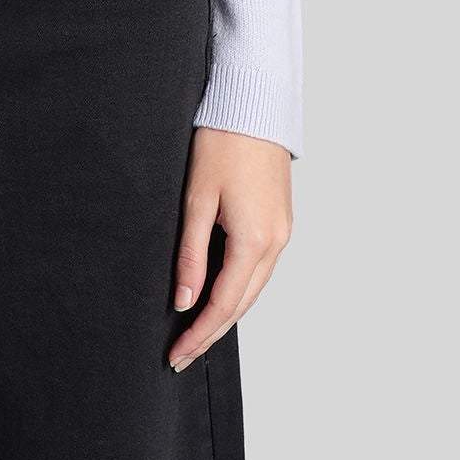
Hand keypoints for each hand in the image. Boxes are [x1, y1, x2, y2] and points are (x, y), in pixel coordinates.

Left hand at [168, 127, 292, 370]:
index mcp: (255, 241)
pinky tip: (218, 293)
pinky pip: (260, 268)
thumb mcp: (197, 200)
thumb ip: (191, 254)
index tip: (176, 355)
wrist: (253, 104)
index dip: (198, 334)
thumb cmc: (222, 143)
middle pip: (242, 304)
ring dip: (226, 312)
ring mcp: (283, 232)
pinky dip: (238, 287)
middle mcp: (276, 243)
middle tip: (183, 355)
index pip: (223, 305)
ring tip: (196, 332)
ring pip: (253, 288)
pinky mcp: (281, 221)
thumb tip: (185, 301)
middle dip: (211, 332)